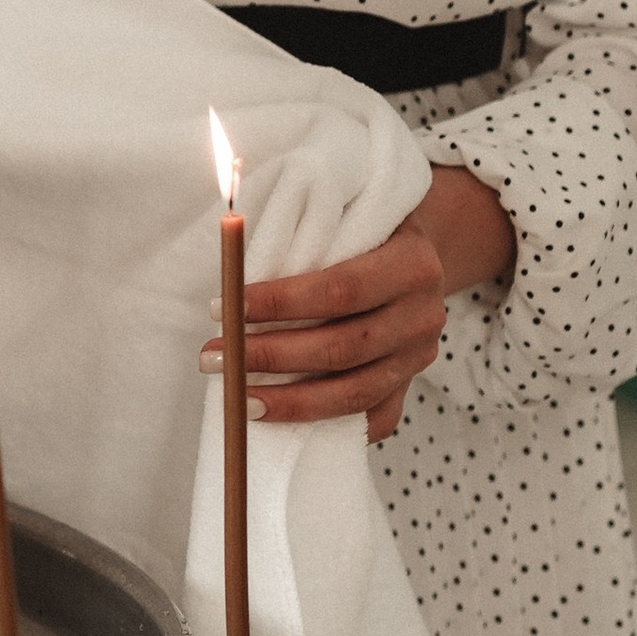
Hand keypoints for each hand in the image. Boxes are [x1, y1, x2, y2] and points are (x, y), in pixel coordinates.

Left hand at [206, 163, 517, 442]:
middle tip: (213, 356)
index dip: (280, 303)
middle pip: (342, 347)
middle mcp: (423, 315)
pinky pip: (374, 416)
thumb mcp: (345, 211)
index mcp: (412, 265)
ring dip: (290, 400)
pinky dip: (329, 424)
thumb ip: (303, 229)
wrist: (419, 253)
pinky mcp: (411, 385)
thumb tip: (230, 247)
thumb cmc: (362, 228)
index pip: (340, 289)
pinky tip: (283, 424)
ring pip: (355, 392)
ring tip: (237, 396)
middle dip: (270, 356)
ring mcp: (420, 357)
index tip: (223, 308)